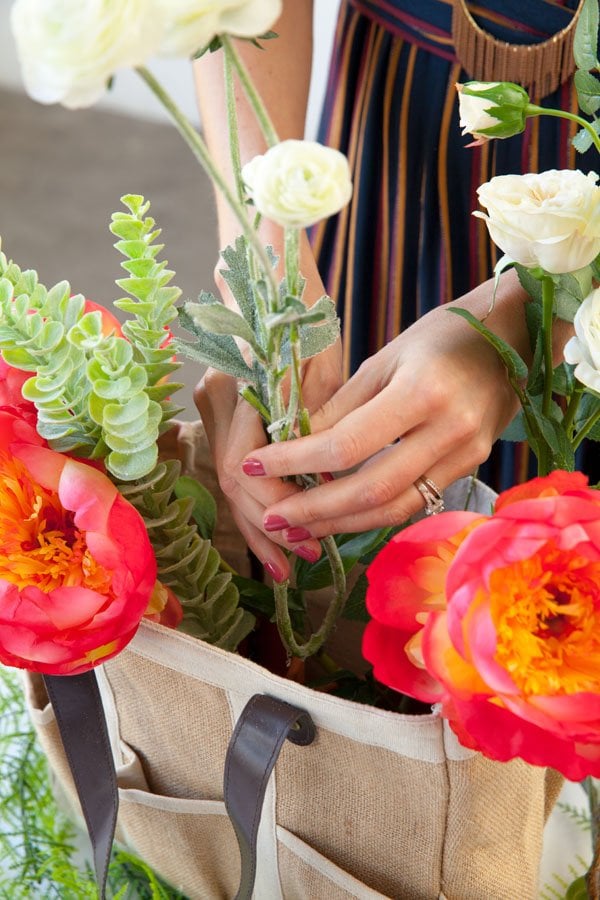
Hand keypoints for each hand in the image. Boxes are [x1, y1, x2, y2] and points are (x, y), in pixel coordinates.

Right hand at [194, 336, 341, 581]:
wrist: (271, 277)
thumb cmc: (307, 316)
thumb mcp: (322, 364)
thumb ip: (315, 421)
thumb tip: (323, 481)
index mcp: (240, 385)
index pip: (246, 466)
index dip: (278, 505)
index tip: (311, 531)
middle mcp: (215, 399)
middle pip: (232, 483)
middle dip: (269, 526)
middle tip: (305, 558)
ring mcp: (211, 406)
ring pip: (228, 483)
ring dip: (259, 525)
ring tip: (290, 562)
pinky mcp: (220, 415)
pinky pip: (233, 469)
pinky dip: (255, 504)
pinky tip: (273, 536)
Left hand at [239, 277, 527, 537]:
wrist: (514, 339)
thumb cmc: (442, 336)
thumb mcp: (385, 359)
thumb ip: (341, 407)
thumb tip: (291, 445)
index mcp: (421, 392)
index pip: (346, 444)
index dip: (295, 460)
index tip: (254, 463)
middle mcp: (448, 431)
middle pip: (370, 489)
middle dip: (314, 510)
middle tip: (272, 519)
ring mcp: (465, 456)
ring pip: (393, 509)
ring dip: (340, 524)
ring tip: (297, 529)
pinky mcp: (470, 469)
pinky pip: (414, 504)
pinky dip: (371, 516)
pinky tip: (338, 518)